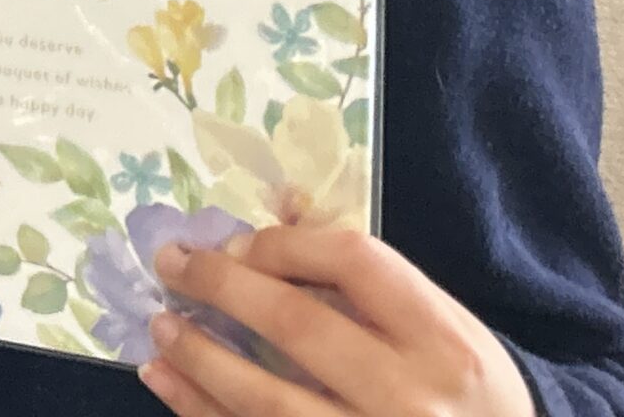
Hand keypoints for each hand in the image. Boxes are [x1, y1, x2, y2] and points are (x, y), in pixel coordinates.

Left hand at [142, 227, 534, 416]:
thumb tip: (267, 225)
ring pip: (267, 400)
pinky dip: (201, 410)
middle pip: (297, 327)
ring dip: (199, 357)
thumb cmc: (462, 391)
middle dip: (220, 287)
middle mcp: (412, 399)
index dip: (283, 244)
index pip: (353, 263)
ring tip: (160, 326)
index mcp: (443, 341)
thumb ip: (369, 285)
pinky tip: (167, 381)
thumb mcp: (444, 330)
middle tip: (171, 263)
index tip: (237, 243)